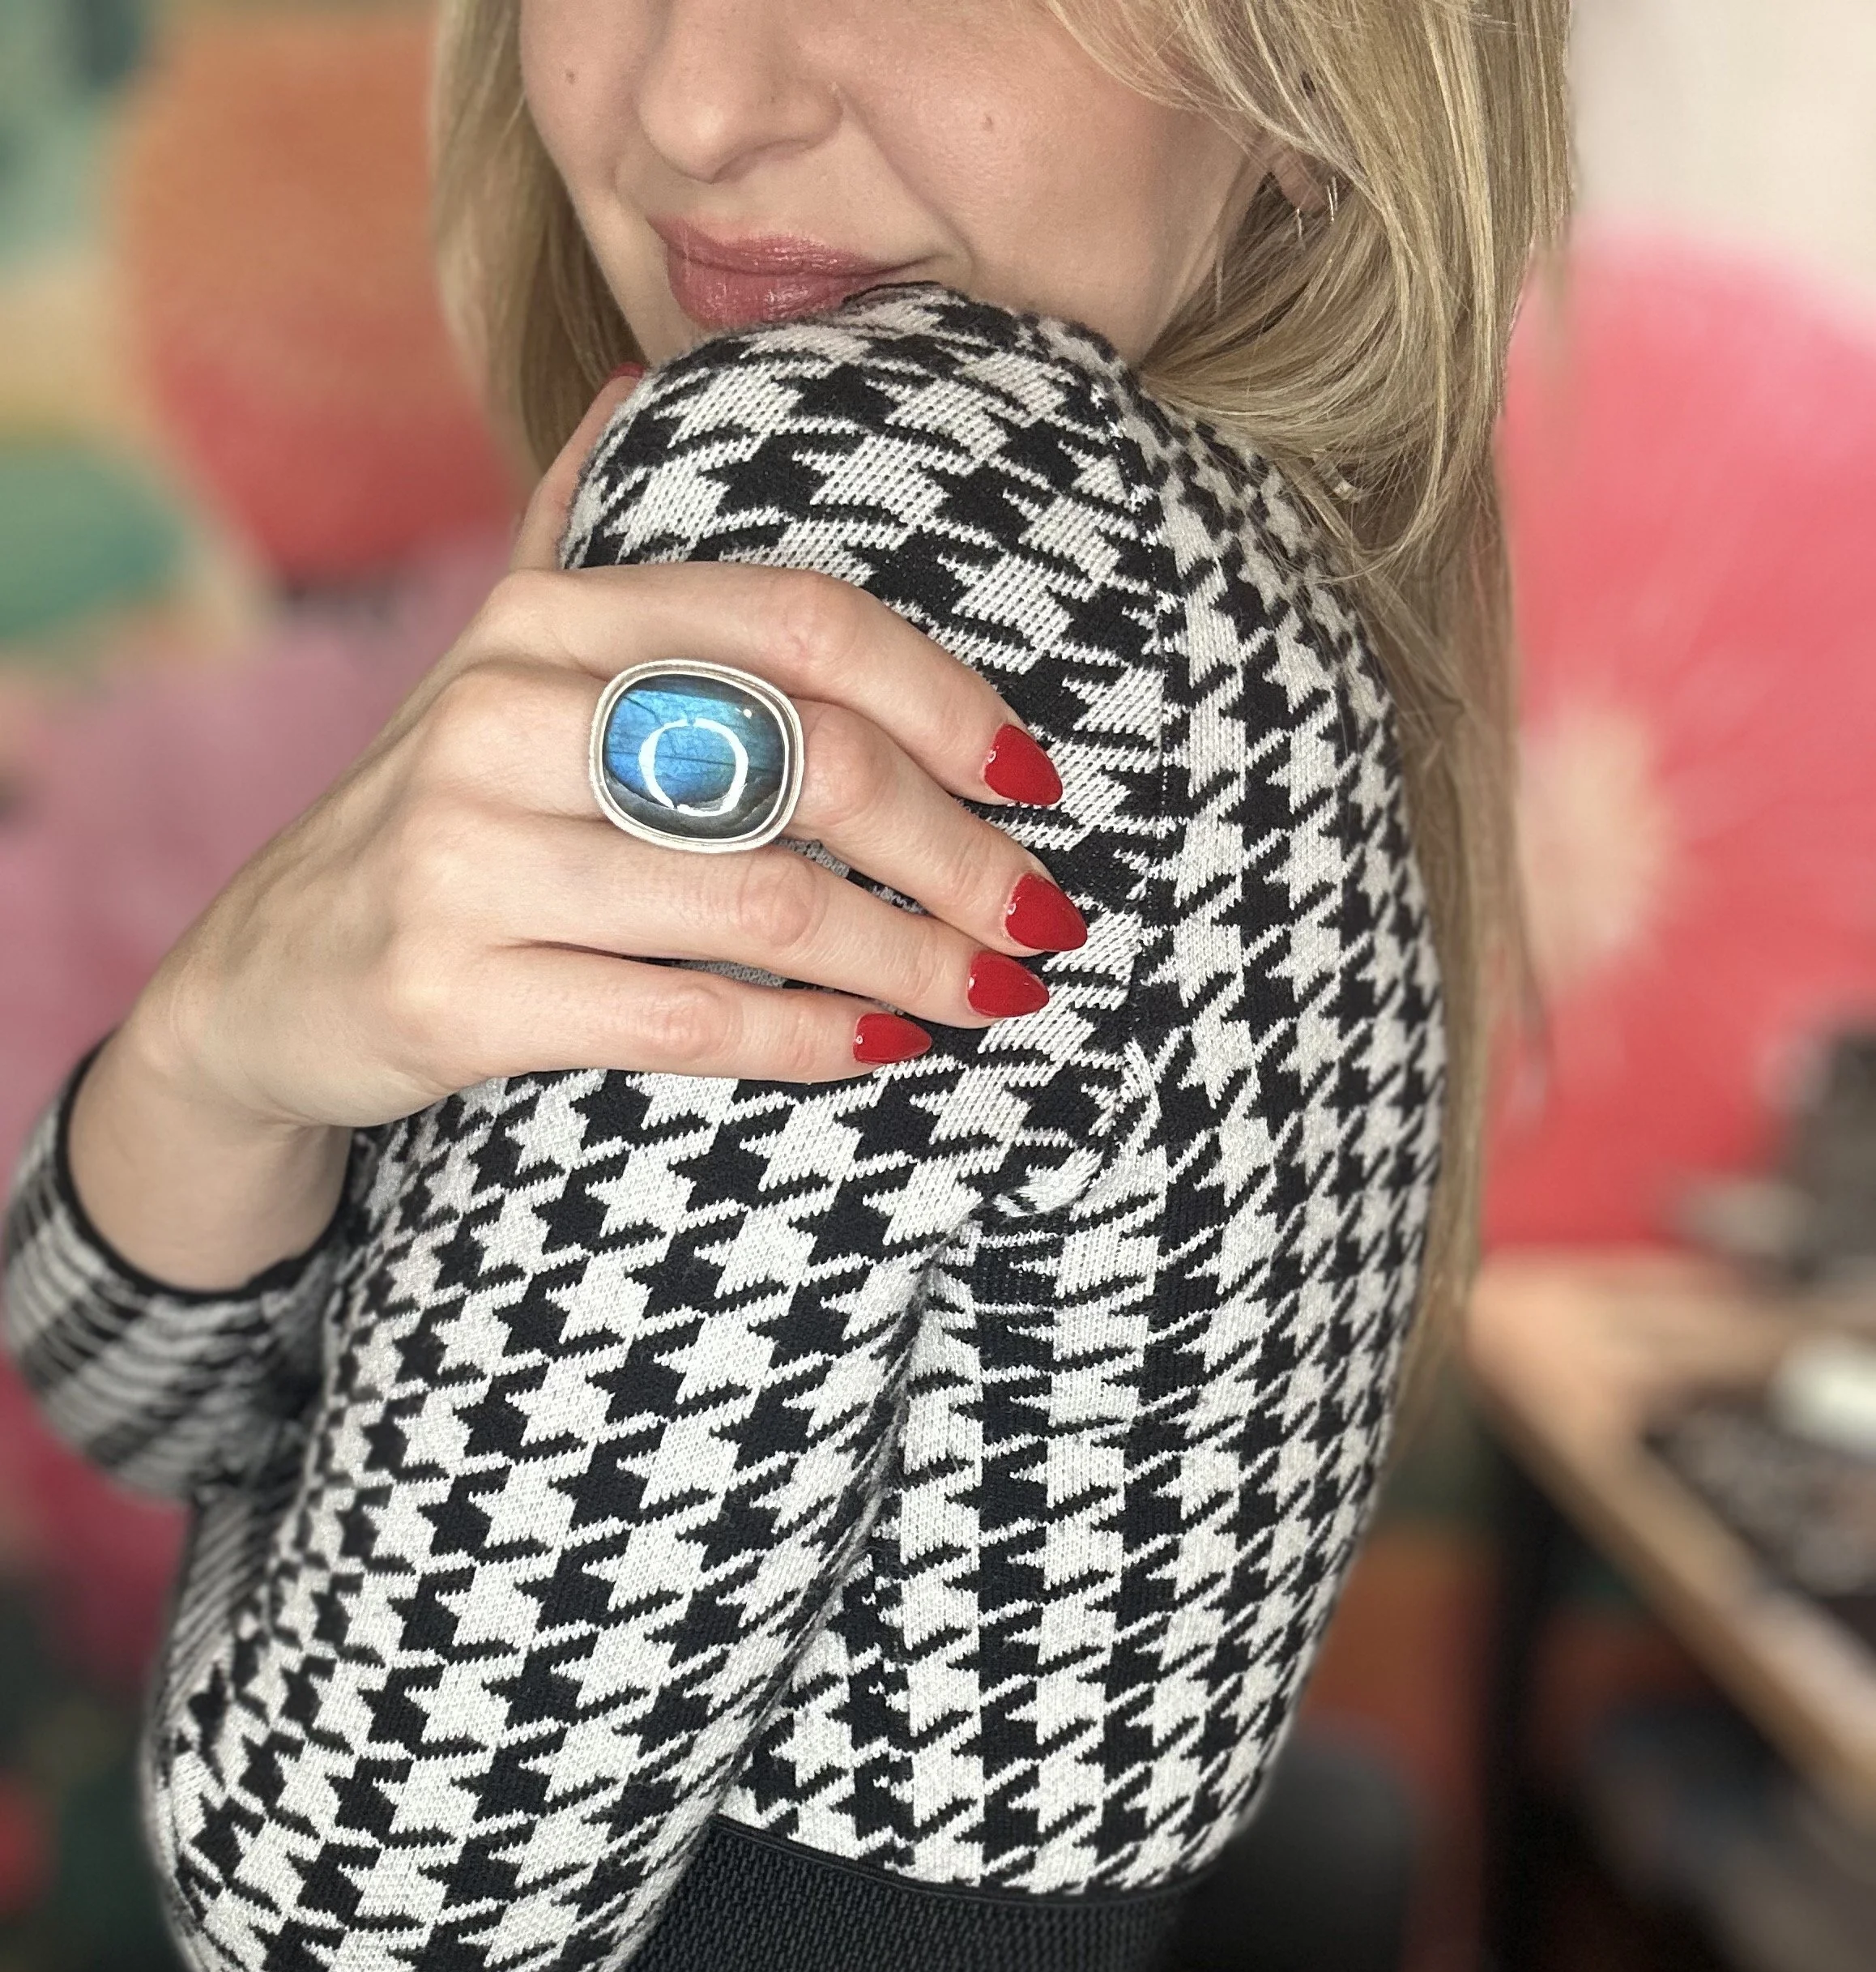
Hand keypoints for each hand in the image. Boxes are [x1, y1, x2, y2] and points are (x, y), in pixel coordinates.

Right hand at [68, 378, 1085, 1286]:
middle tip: (1046, 921)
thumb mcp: (490, 666)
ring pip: (763, 905)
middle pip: (806, 765)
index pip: (797, 625)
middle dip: (959, 855)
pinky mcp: (453, 996)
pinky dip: (808, 1041)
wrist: (263, 983)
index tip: (1037, 779)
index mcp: (543, 622)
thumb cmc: (438, 820)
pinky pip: (684, 1019)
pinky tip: (883, 1048)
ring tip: (995, 996)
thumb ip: (569, 533)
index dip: (945, 698)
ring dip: (912, 963)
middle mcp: (501, 718)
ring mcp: (468, 859)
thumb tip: (635, 380)